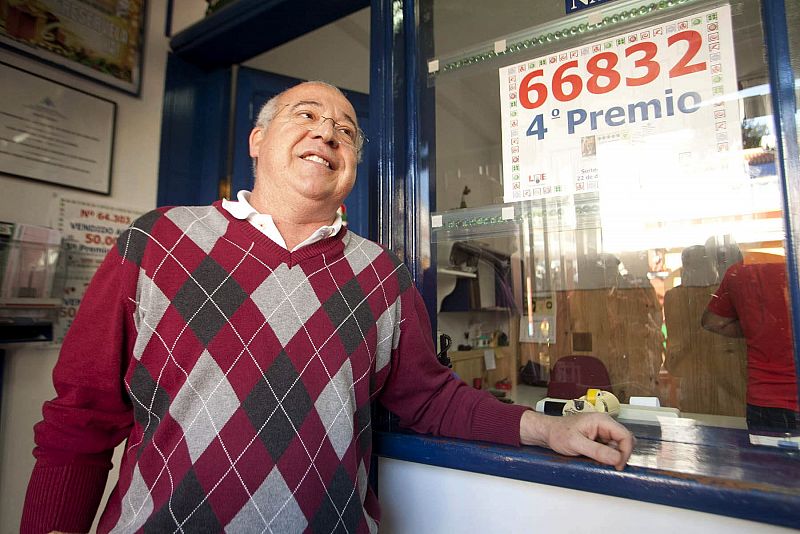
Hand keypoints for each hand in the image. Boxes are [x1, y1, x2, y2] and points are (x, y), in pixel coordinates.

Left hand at [519, 410, 634, 470]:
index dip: (625, 452)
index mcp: (601, 421)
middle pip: (624, 441)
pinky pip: (609, 449)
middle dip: (619, 455)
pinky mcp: (598, 439)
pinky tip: (594, 459)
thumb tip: (616, 458)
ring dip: (611, 457)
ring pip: (617, 447)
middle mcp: (604, 424)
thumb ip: (597, 451)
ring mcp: (602, 432)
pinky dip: (605, 457)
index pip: (625, 436)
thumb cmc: (558, 433)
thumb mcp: (576, 443)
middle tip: (608, 465)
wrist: (547, 432)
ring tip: (596, 461)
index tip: (618, 465)